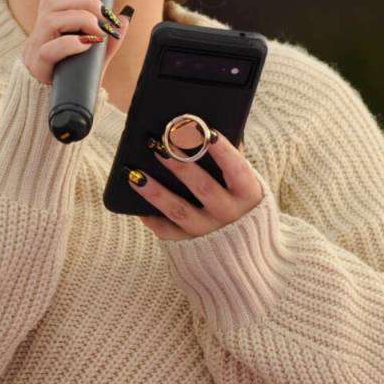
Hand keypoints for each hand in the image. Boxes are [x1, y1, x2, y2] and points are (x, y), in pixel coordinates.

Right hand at [22, 0, 130, 84]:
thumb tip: (124, 18)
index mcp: (48, 24)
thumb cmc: (70, 76)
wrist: (52, 107)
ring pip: (50, 20)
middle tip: (105, 16)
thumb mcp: (93, 56)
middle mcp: (39, 32)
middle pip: (54, 2)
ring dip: (80, 19)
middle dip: (84, 2)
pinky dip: (70, 44)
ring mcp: (36, 48)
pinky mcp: (38, 67)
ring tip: (98, 31)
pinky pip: (49, 50)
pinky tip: (86, 45)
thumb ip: (107, 39)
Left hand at [127, 134, 262, 239]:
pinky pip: (166, 231)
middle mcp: (229, 214)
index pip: (236, 169)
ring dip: (156, 191)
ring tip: (135, 173)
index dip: (223, 151)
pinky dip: (150, 216)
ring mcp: (209, 232)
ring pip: (178, 210)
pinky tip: (136, 200)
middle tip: (159, 144)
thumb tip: (210, 128)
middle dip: (180, 164)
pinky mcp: (190, 246)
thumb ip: (231, 159)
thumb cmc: (241, 204)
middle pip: (203, 187)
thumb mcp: (246, 184)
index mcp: (248, 194)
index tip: (206, 131)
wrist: (246, 255)